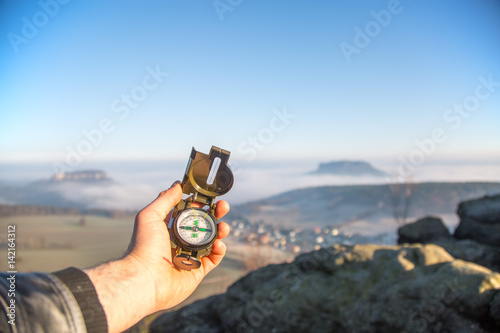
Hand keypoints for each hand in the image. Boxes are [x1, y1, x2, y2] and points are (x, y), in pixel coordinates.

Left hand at [85, 181, 230, 332]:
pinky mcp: (198, 270)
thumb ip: (164, 199)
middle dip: (216, 214)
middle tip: (223, 207)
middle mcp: (180, 240)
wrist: (145, 279)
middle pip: (204, 224)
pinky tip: (219, 244)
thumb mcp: (150, 216)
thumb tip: (177, 184)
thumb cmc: (144, 247)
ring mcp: (190, 255)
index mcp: (169, 227)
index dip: (200, 204)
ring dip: (221, 230)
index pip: (189, 212)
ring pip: (212, 239)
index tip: (208, 197)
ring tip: (224, 227)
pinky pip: (214, 258)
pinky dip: (220, 250)